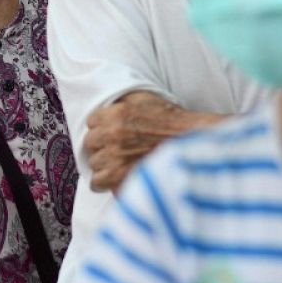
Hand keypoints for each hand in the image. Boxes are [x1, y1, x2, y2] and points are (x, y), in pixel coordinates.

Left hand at [84, 93, 214, 192]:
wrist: (191, 143)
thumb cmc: (172, 121)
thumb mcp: (145, 98)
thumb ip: (122, 101)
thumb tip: (106, 104)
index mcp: (116, 115)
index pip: (91, 121)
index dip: (102, 126)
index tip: (112, 131)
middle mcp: (112, 136)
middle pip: (90, 143)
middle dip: (102, 145)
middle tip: (118, 147)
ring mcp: (115, 160)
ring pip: (93, 164)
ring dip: (104, 164)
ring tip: (120, 163)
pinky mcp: (119, 180)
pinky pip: (98, 183)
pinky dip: (107, 182)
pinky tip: (120, 176)